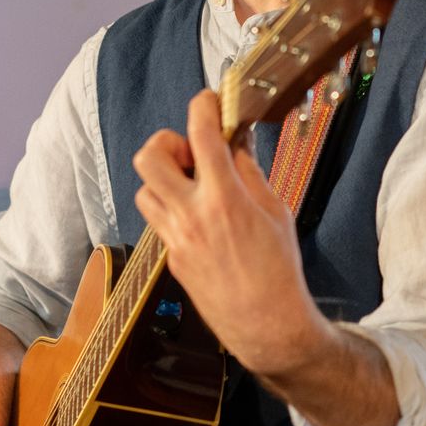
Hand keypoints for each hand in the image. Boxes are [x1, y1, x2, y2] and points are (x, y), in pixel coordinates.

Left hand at [131, 90, 327, 376]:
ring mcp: (176, 238)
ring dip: (164, 177)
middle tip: (191, 151)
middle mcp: (191, 215)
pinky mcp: (171, 257)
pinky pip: (158, 219)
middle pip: (149, 157)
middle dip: (167, 141)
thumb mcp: (276, 211)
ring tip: (194, 185)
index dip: (203, 106)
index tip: (209, 101)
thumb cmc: (280, 270)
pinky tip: (198, 215)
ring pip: (145, 188)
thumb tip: (237, 140)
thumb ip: (251, 172)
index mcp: (224, 198)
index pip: (200, 135)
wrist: (266, 324)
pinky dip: (172, 206)